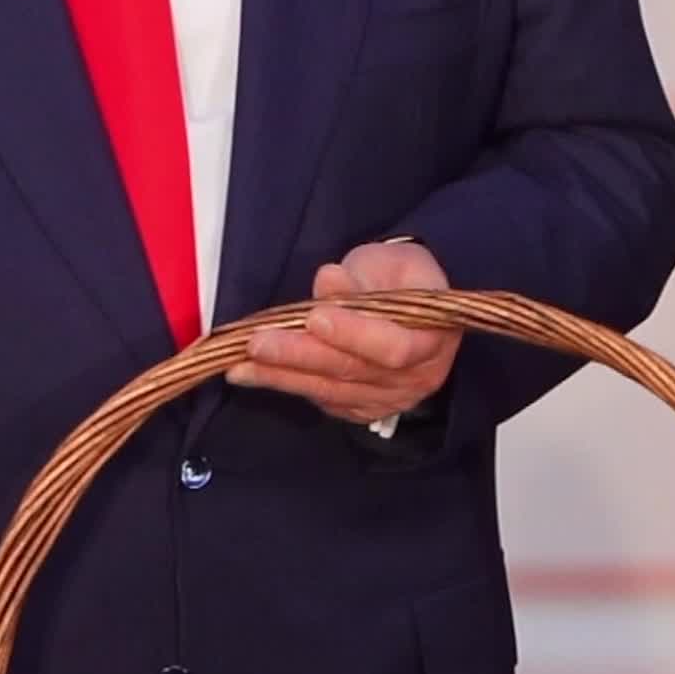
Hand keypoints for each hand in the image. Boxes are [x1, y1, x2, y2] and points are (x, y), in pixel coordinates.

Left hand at [229, 239, 461, 423]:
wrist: (410, 304)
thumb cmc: (400, 277)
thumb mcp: (388, 264)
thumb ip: (361, 277)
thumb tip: (328, 280)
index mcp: (434, 337)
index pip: (393, 347)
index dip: (353, 334)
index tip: (314, 317)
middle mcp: (416, 378)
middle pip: (353, 372)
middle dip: (301, 356)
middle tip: (257, 343)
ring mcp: (389, 399)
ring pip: (331, 390)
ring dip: (282, 376)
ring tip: (240, 363)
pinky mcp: (363, 409)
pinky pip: (322, 399)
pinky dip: (287, 385)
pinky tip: (254, 374)